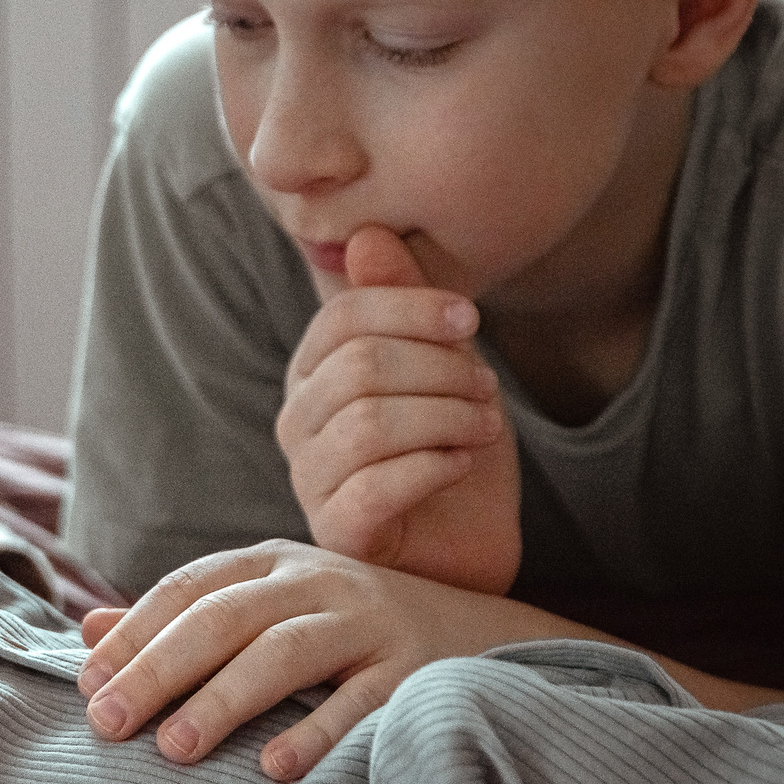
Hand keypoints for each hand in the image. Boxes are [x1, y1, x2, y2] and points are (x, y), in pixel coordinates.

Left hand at [76, 540, 605, 780]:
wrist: (482, 633)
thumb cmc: (347, 629)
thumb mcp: (268, 606)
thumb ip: (183, 617)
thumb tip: (86, 629)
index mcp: (272, 563)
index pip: (187, 589)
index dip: (133, 634)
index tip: (85, 684)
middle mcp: (318, 582)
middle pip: (224, 619)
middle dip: (159, 669)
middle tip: (107, 722)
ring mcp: (370, 622)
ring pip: (284, 652)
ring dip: (225, 700)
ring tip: (174, 749)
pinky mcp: (415, 669)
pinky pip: (361, 702)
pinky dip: (317, 733)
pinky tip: (273, 769)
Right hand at [277, 226, 521, 595]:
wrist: (473, 547)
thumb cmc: (452, 452)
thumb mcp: (445, 366)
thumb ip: (407, 304)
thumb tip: (365, 235)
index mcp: (314, 372)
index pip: (342, 316)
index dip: (412, 307)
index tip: (472, 320)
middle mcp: (297, 424)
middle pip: (358, 365)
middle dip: (439, 368)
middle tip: (486, 388)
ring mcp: (309, 481)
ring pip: (368, 422)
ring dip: (446, 416)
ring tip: (484, 427)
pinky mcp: (335, 534)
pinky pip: (376, 486)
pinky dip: (434, 466)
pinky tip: (462, 464)